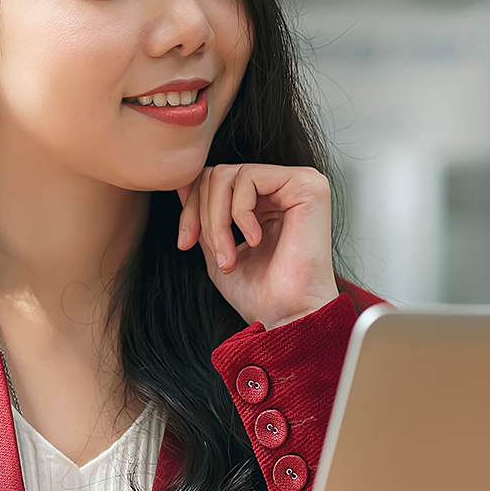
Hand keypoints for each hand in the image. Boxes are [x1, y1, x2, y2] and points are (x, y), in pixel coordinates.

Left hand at [176, 164, 338, 328]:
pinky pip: (249, 178)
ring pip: (228, 175)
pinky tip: (254, 241)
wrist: (287, 315)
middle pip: (217, 174)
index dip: (191, 208)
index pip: (214, 181)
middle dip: (203, 216)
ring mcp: (298, 182)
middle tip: (216, 255)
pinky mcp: (307, 184)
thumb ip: (204, 214)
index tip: (184, 243)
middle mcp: (283, 187)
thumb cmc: (259, 293)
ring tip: (229, 256)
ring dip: (217, 220)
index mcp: (267, 199)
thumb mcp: (217, 247)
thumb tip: (182, 184)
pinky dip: (239, 212)